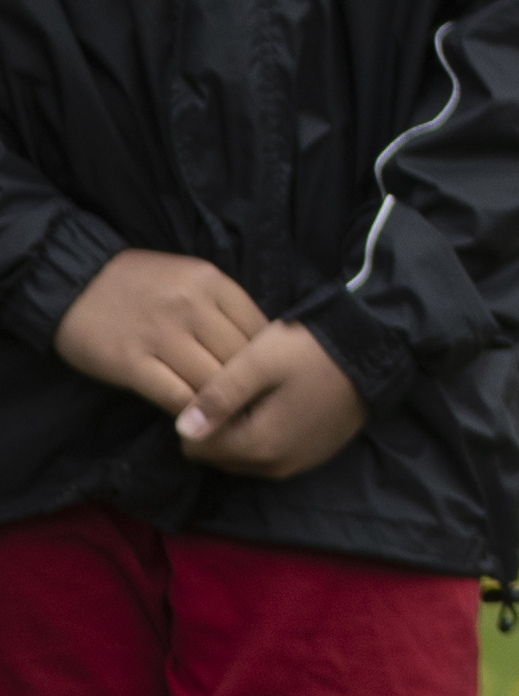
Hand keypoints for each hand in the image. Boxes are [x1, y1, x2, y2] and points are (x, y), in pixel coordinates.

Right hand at [53, 249, 267, 414]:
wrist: (73, 283)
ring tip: (229, 418)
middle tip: (253, 406)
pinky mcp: (131, 363)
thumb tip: (260, 342)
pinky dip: (190, 411)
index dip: (267, 358)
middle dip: (248, 385)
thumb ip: (222, 304)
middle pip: (239, 358)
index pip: (259, 327)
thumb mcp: (189, 277)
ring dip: (221, 404)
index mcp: (212, 282)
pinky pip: (174, 395)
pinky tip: (195, 417)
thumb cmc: (138, 283)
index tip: (268, 378)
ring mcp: (161, 336)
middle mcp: (192, 306)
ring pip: (211, 381)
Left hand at [175, 318, 368, 480]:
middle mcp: (277, 466)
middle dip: (219, 425)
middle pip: (220, 454)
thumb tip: (181, 429)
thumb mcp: (259, 362)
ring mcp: (301, 463)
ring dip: (243, 429)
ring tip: (260, 391)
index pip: (195, 446)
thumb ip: (217, 396)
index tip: (214, 384)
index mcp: (259, 446)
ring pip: (246, 455)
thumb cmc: (313, 349)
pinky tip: (283, 401)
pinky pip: (274, 453)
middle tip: (237, 385)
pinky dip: (268, 432)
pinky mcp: (317, 455)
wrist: (379, 346)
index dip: (197, 414)